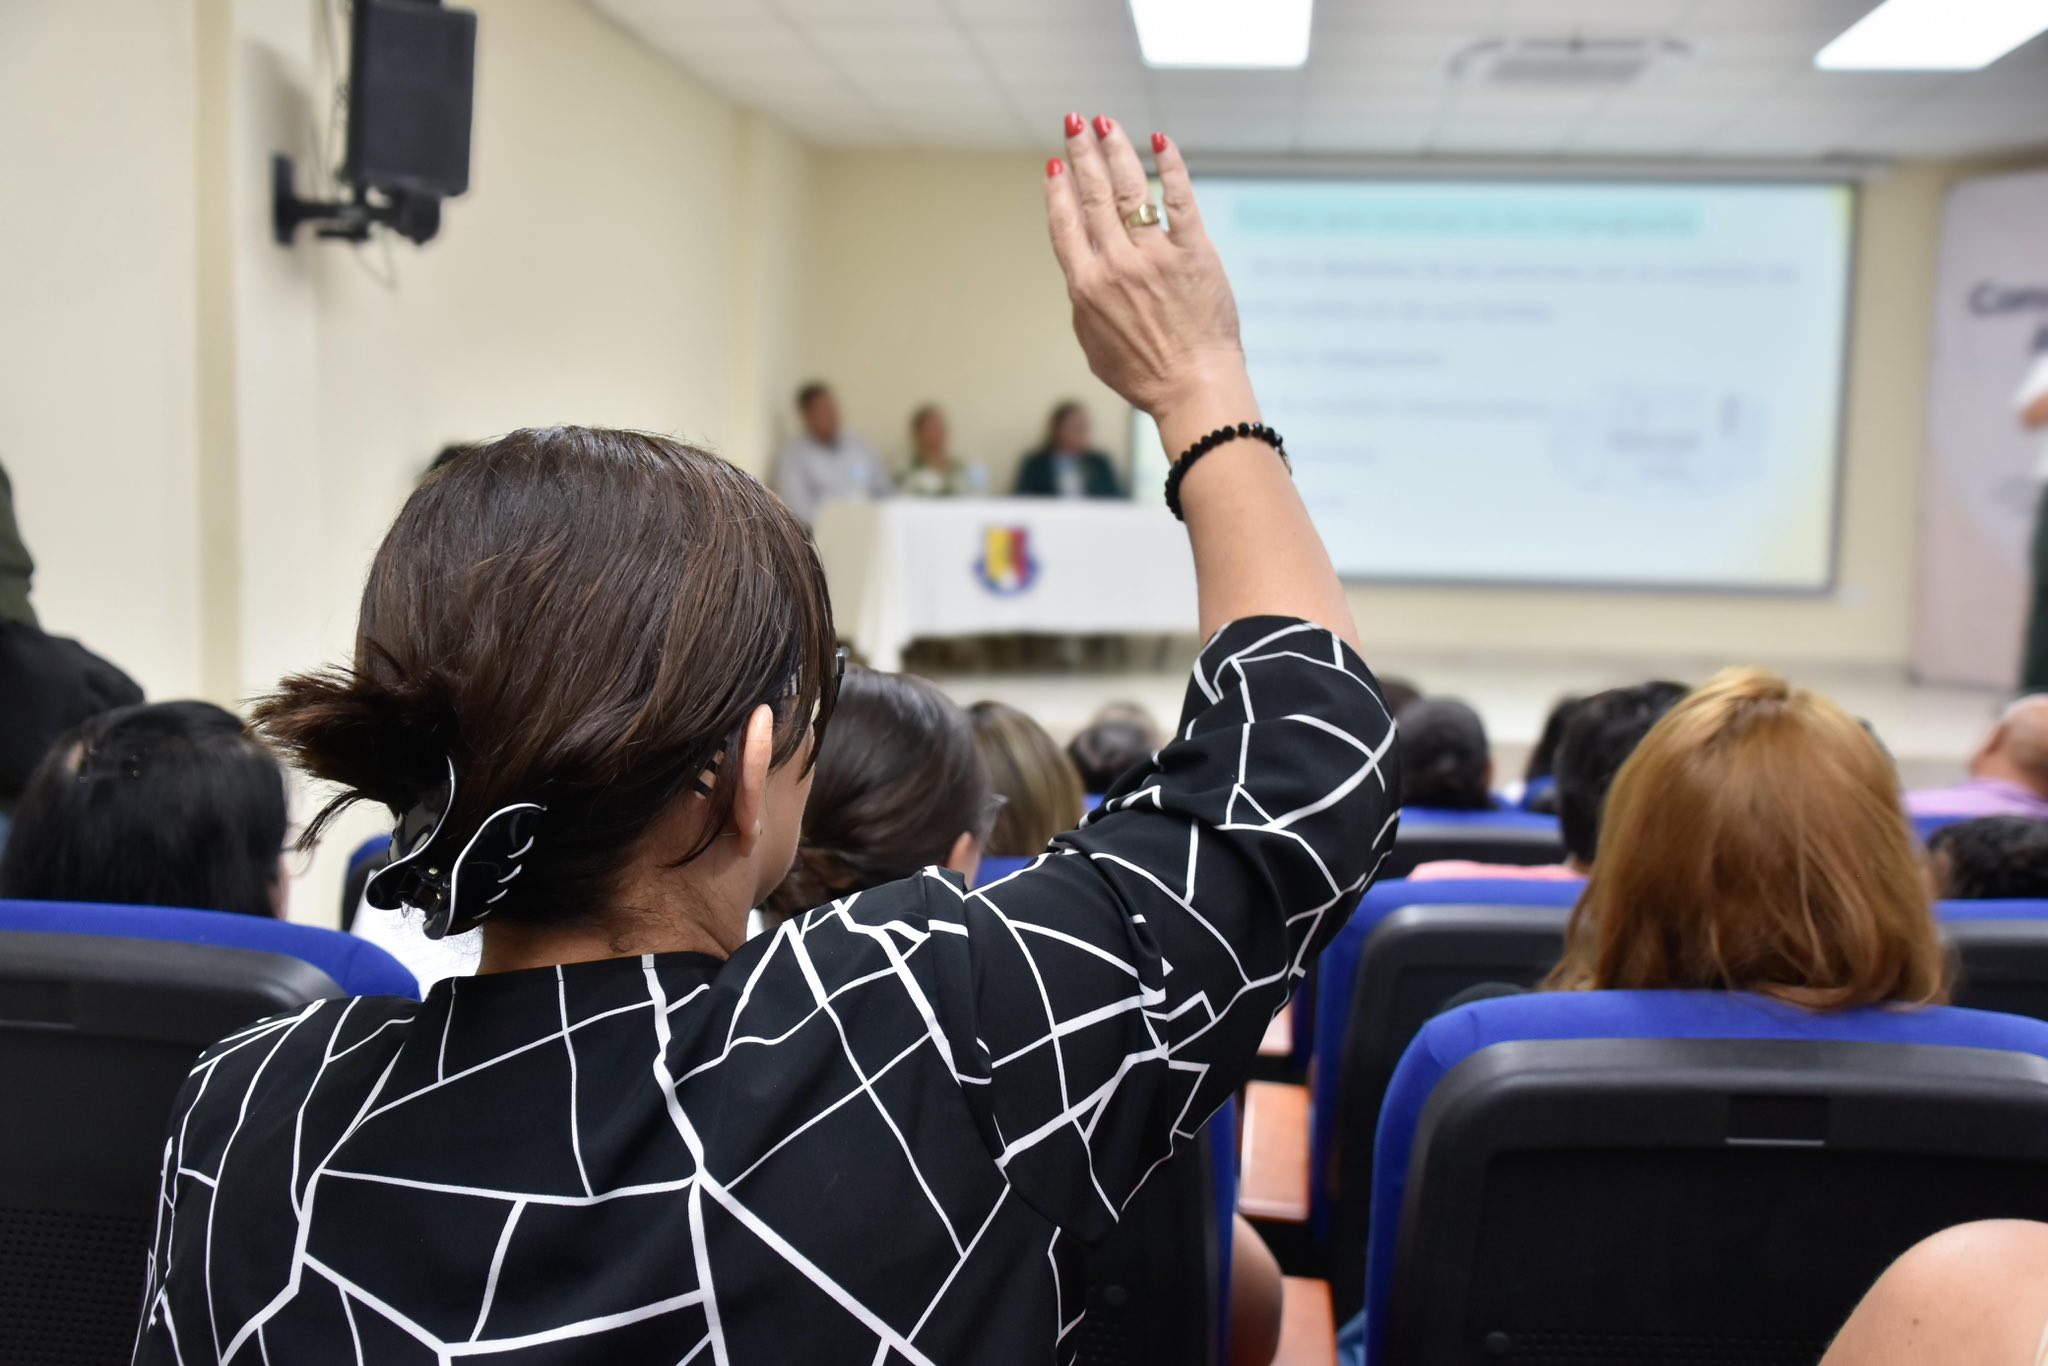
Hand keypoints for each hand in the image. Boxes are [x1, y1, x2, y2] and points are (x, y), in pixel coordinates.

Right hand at [1045, 116, 1247, 424]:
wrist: (1194, 387)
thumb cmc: (1144, 375)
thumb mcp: (1094, 346)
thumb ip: (1084, 304)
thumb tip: (1082, 274)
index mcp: (1086, 287)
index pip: (1065, 225)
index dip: (1058, 189)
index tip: (1056, 162)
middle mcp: (1116, 265)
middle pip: (1092, 196)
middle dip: (1082, 152)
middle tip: (1075, 121)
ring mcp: (1155, 256)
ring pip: (1128, 189)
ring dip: (1114, 149)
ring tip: (1105, 122)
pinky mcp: (1193, 253)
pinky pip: (1180, 199)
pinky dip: (1169, 166)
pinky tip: (1159, 141)